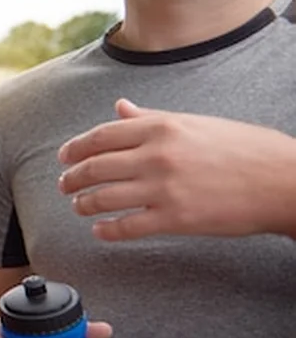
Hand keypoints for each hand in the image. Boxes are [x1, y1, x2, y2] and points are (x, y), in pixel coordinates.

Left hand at [58, 99, 295, 240]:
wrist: (283, 181)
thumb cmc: (244, 149)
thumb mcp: (195, 123)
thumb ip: (151, 117)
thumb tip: (119, 107)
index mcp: (161, 127)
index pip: (101, 136)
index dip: (75, 148)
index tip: (64, 157)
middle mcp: (156, 155)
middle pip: (95, 167)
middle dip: (72, 178)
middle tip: (64, 185)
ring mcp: (163, 188)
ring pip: (103, 198)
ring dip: (83, 204)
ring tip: (78, 206)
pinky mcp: (174, 219)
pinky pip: (126, 227)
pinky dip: (106, 230)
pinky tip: (100, 230)